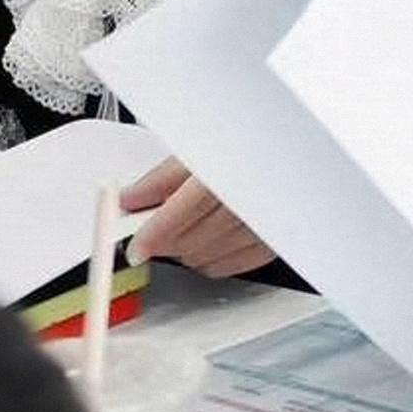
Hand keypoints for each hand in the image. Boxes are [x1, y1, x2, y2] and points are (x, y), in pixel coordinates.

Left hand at [121, 159, 275, 277]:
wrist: (280, 148)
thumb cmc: (244, 146)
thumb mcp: (199, 148)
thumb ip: (162, 178)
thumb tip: (133, 199)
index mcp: (229, 173)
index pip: (185, 210)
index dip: (155, 233)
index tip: (137, 247)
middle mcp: (251, 202)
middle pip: (193, 239)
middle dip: (164, 241)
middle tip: (152, 229)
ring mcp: (264, 226)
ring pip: (207, 257)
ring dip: (186, 249)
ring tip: (184, 227)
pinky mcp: (272, 243)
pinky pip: (230, 265)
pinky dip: (211, 258)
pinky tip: (206, 239)